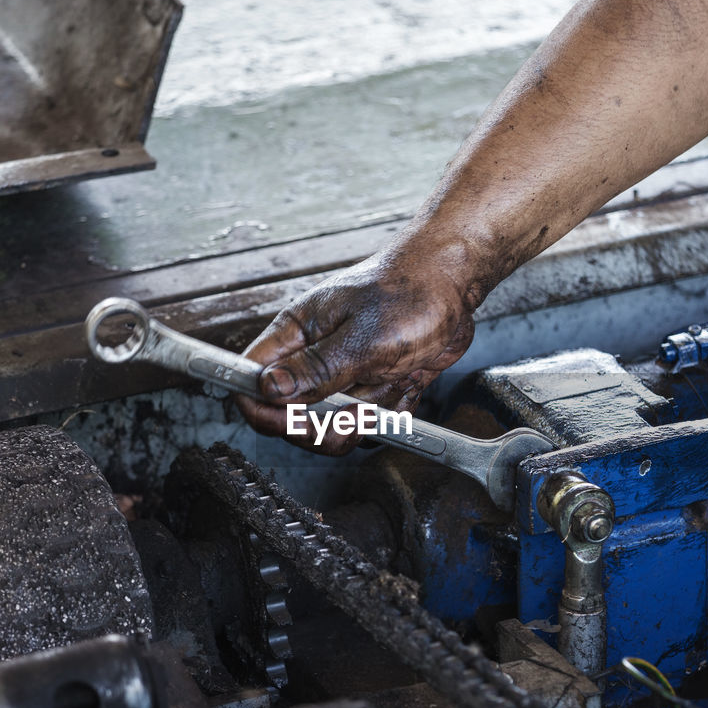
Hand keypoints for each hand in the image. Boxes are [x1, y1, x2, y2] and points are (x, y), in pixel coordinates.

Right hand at [235, 245, 479, 453]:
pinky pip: (373, 418)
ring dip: (371, 410)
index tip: (295, 421)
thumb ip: (315, 369)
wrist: (454, 283)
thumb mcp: (362, 337)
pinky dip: (394, 408)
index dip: (265, 411)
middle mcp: (314, 356)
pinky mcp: (374, 384)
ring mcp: (344, 372)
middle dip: (326, 424)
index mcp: (296, 335)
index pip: (253, 382)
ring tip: (393, 376)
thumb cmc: (409, 292)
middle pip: (293, 416)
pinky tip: (408, 379)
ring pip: (337, 422)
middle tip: (359, 409)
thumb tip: (267, 390)